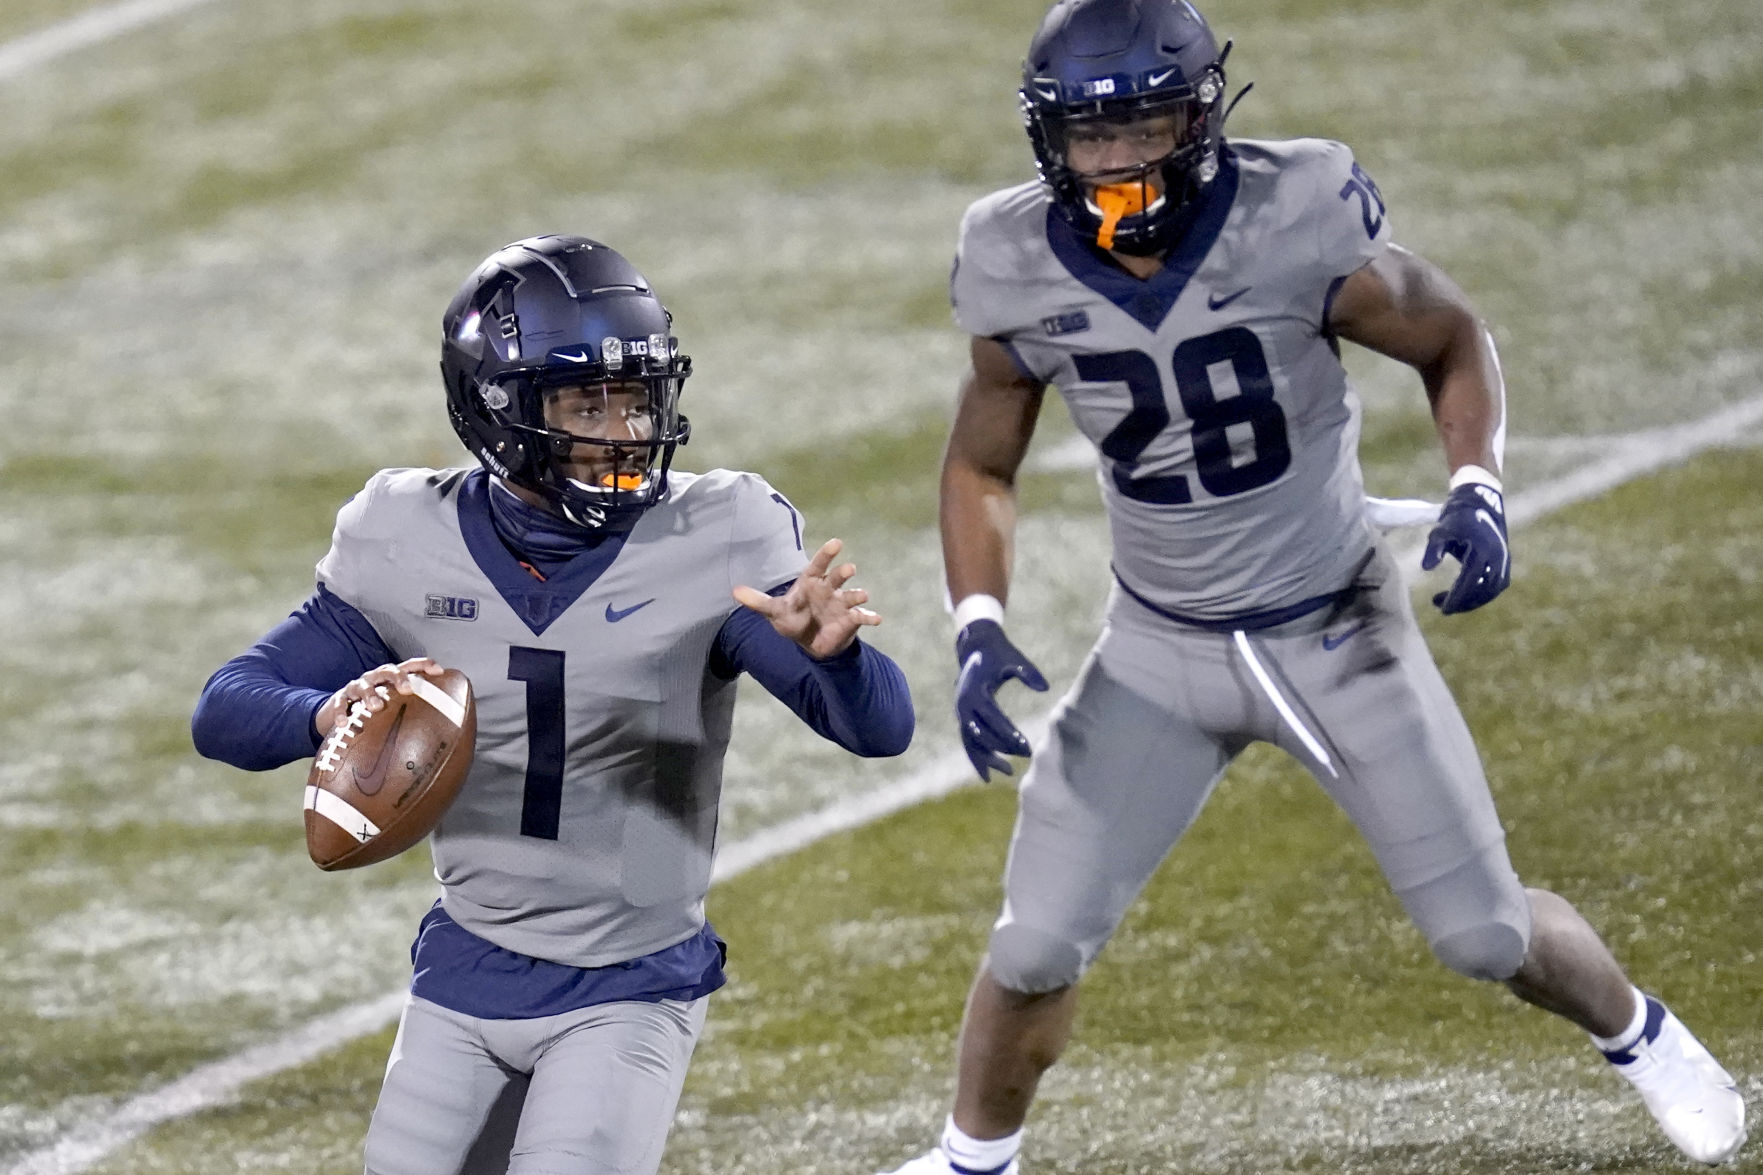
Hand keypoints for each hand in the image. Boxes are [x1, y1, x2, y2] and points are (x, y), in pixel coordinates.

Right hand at [314, 657, 444, 738]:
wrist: (340, 712)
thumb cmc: (374, 710)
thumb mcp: (393, 707)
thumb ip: (412, 712)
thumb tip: (444, 733)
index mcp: (391, 678)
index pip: (410, 666)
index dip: (425, 665)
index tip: (439, 672)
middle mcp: (375, 678)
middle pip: (389, 671)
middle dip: (399, 678)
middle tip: (408, 689)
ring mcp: (357, 687)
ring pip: (364, 685)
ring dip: (371, 695)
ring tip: (376, 707)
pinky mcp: (340, 698)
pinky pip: (340, 703)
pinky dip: (342, 712)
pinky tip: (344, 723)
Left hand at [734, 538, 880, 659]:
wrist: (811, 642)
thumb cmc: (793, 620)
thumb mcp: (774, 612)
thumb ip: (757, 602)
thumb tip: (734, 591)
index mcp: (811, 583)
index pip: (818, 566)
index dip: (826, 554)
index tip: (837, 543)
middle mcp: (829, 590)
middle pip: (837, 578)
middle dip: (843, 573)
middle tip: (849, 569)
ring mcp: (842, 604)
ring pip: (852, 596)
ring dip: (858, 595)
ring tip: (862, 595)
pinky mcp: (851, 620)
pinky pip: (862, 617)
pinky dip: (870, 617)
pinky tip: (876, 618)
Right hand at [954, 619, 1047, 781]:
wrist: (975, 646)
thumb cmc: (998, 653)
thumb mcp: (1013, 658)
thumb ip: (1028, 672)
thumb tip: (1045, 688)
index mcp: (974, 691)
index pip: (993, 718)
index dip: (1009, 733)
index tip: (1027, 746)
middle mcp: (963, 706)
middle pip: (981, 734)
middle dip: (1004, 747)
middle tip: (1028, 755)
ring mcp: (960, 713)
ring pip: (971, 743)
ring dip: (988, 759)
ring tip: (1009, 772)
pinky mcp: (963, 718)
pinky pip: (969, 742)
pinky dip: (979, 757)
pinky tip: (991, 773)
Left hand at [1421, 480, 1509, 613]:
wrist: (1478, 502)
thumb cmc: (1455, 517)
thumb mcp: (1440, 530)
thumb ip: (1433, 548)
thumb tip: (1427, 569)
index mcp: (1482, 549)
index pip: (1470, 581)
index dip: (1456, 597)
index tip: (1442, 609)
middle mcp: (1497, 556)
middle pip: (1483, 590)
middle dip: (1464, 603)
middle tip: (1443, 609)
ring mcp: (1503, 560)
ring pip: (1491, 590)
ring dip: (1472, 601)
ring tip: (1449, 603)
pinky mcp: (1504, 562)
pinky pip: (1495, 585)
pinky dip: (1481, 594)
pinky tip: (1461, 596)